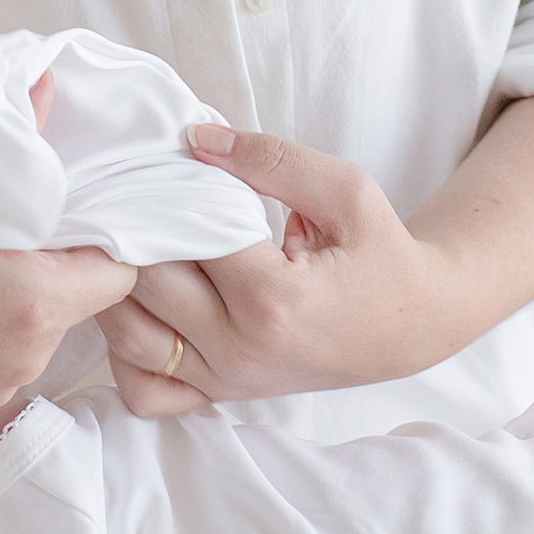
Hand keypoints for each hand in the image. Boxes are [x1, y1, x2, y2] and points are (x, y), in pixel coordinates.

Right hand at [0, 70, 136, 438]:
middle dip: (51, 287)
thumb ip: (12, 145)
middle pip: (73, 315)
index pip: (119, 279)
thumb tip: (44, 87)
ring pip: (31, 351)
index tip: (71, 238)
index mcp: (36, 300)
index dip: (102, 253)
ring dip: (10, 327)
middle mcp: (26, 357)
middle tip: (0, 261)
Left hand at [96, 129, 464, 414]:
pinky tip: (150, 311)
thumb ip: (272, 159)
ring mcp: (228, 380)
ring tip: (142, 249)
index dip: (168, 195)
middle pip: (142, 283)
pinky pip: (144, 390)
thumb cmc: (383, 255)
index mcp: (274, 299)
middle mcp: (241, 349)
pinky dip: (129, 355)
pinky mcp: (222, 395)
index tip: (171, 170)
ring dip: (120, 288)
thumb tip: (193, 138)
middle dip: (137, 235)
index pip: (183, 236)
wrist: (414, 324)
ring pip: (127, 336)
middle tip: (145, 202)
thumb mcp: (347, 191)